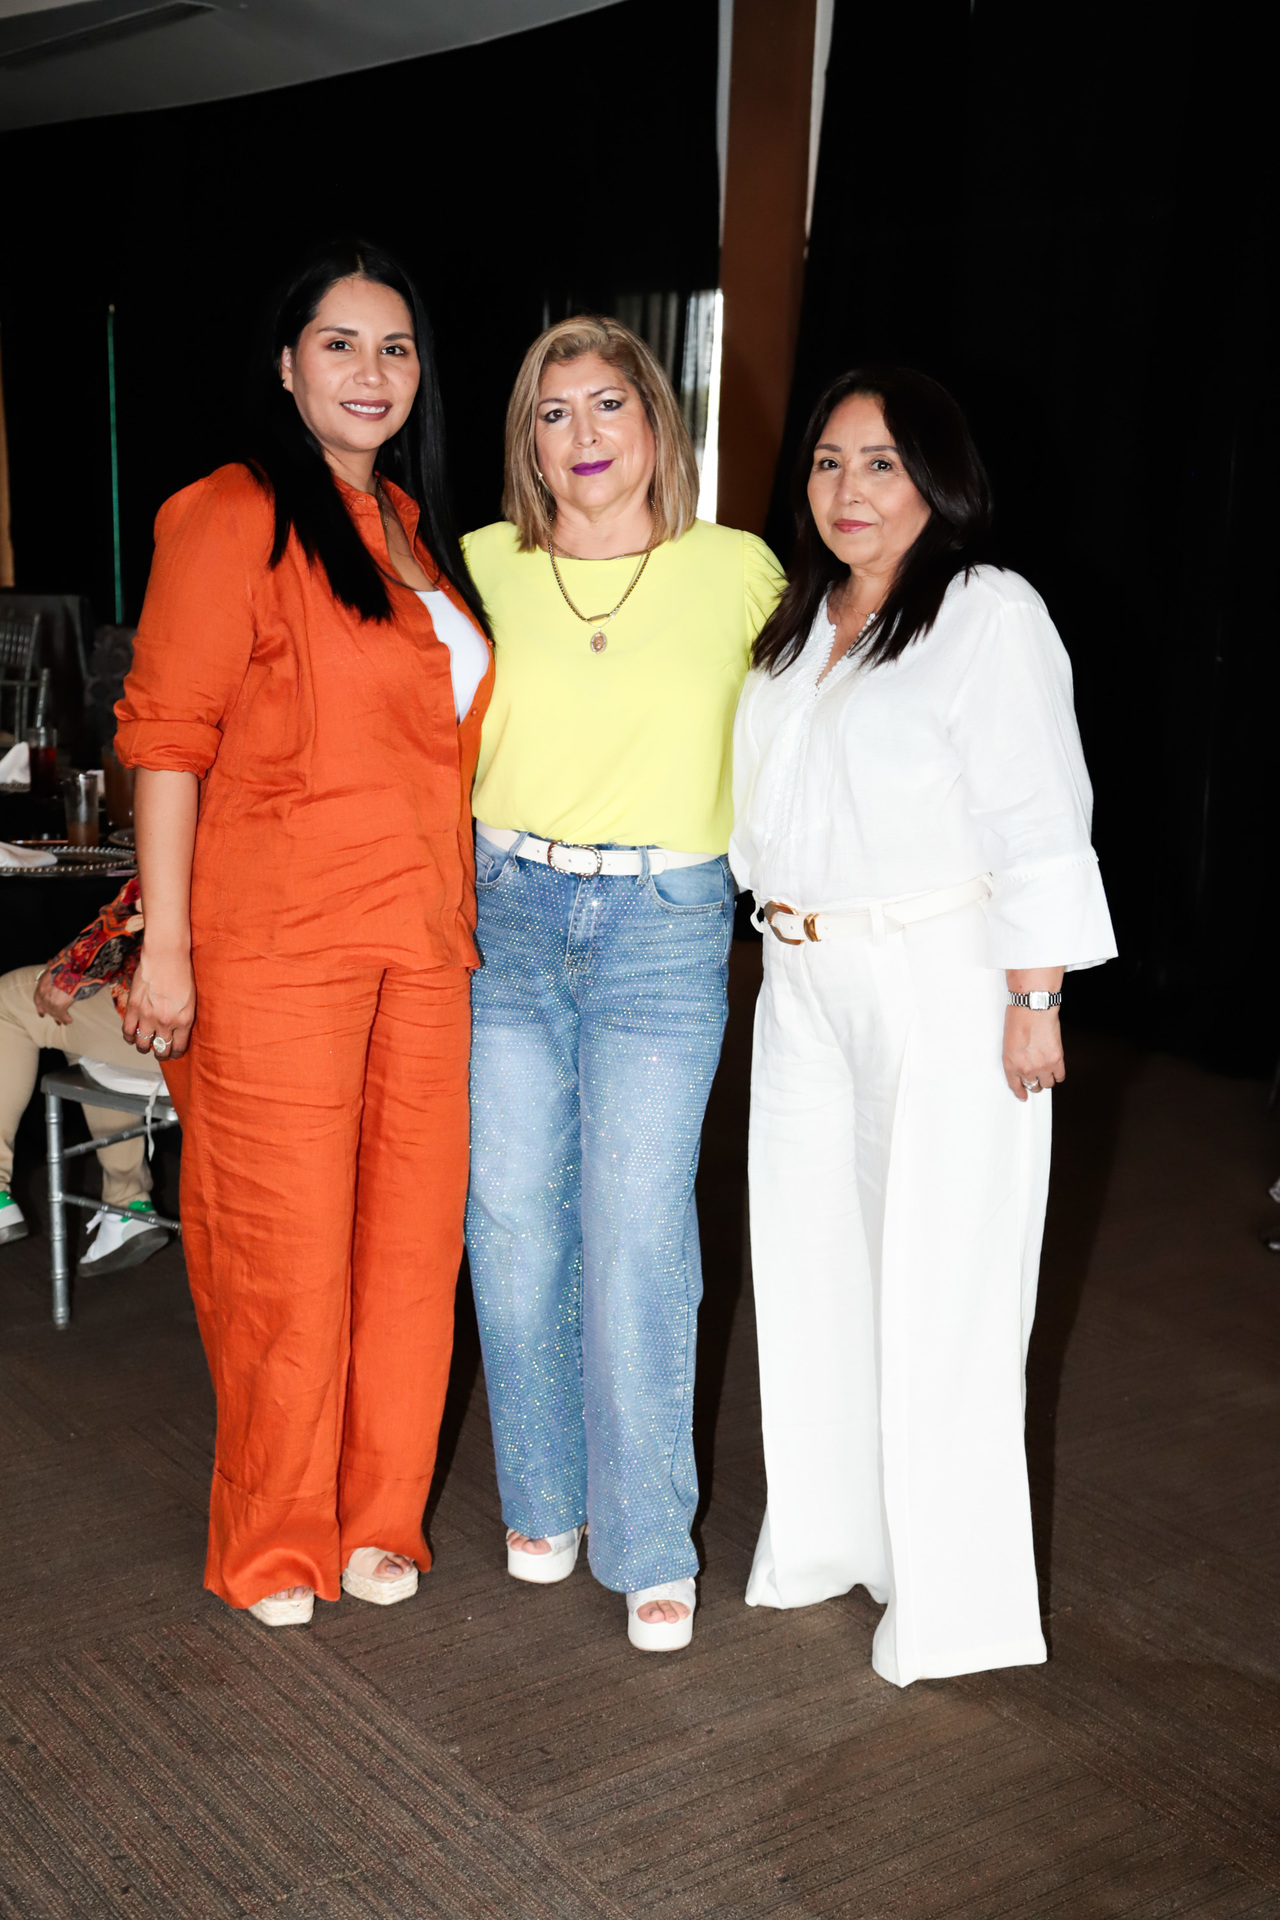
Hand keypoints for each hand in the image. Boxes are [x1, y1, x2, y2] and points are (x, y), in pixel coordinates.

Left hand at [33, 968, 76, 1025]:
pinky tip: (70, 1021)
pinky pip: (63, 1015)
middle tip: (56, 1021)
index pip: (37, 998)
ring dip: (59, 1018)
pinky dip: (66, 1019)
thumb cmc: (65, 968)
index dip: (39, 1007)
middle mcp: (43, 994)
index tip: (42, 1015)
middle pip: (46, 1007)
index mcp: (41, 985)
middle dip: (51, 1014)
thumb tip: (50, 961)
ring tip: (63, 1022)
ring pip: (54, 1013)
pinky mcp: (59, 1006)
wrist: (72, 972)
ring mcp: (50, 1001)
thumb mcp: (55, 966)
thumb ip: (51, 966)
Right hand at [122, 942, 195, 1059]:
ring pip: (142, 1044)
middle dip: (161, 1054)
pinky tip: (132, 1038)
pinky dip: (129, 1038)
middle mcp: (166, 1022)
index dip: (175, 1054)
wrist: (166, 957)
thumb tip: (178, 1032)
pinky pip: (127, 1031)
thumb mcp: (192, 1000)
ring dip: (144, 1048)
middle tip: (160, 1053)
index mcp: (184, 1021)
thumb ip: (184, 1018)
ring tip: (145, 1046)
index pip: (179, 1048)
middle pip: (161, 1050)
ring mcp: (148, 1016)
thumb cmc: (182, 974)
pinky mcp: (133, 1007)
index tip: (174, 1054)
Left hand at [1003, 1004, 1063, 1100]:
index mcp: (1010, 1064)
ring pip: (1048, 1084)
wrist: (1032, 1009)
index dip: (1021, 1093)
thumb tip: (1024, 1064)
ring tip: (1047, 1071)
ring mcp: (1042, 1066)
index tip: (1023, 1096)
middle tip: (1037, 1078)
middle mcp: (1025, 1069)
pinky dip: (1058, 1074)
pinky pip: (1060, 1076)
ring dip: (1047, 1079)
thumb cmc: (1019, 1019)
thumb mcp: (1009, 1042)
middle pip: (1033, 1086)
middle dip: (1035, 1083)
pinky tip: (1056, 1069)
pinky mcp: (1056, 1060)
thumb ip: (1016, 1057)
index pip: (1015, 1086)